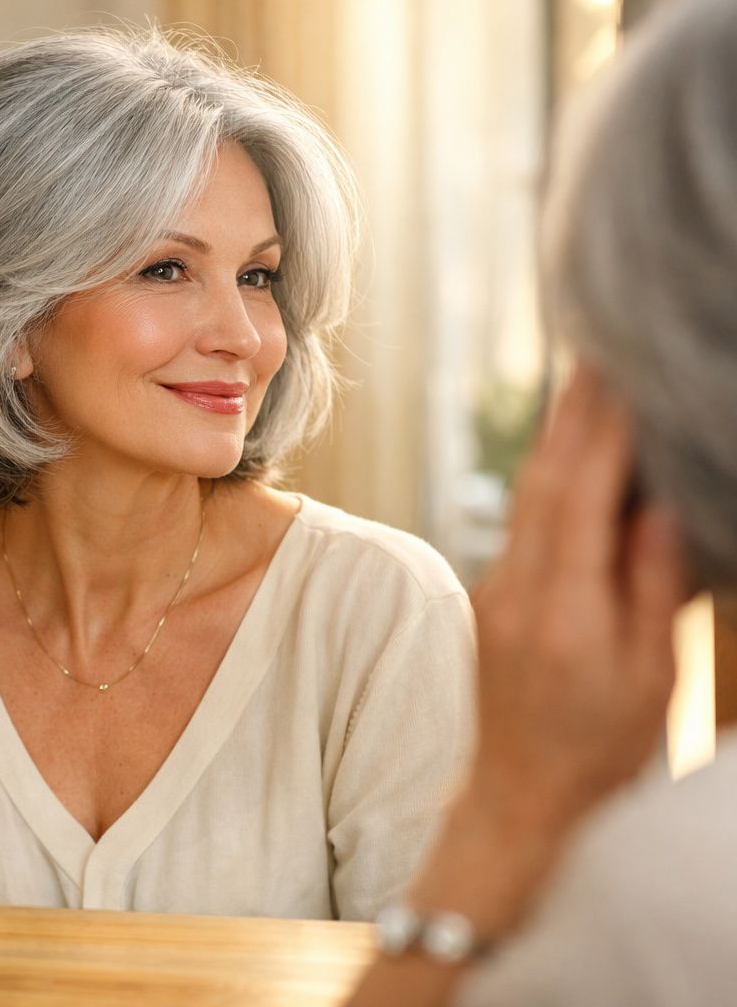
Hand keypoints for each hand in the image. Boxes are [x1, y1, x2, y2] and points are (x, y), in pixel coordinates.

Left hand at [468, 365, 686, 833]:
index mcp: (562, 611)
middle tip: (597, 351)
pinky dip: (548, 480)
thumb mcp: (647, 679)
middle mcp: (517, 591)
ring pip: (526, 499)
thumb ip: (648, 589)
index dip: (596, 431)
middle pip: (542, 483)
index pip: (578, 499)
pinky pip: (522, 524)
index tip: (615, 373)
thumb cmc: (595, 749)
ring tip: (585, 385)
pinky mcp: (492, 597)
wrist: (515, 796)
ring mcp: (495, 592)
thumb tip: (655, 506)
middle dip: (571, 415)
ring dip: (556, 438)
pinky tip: (570, 456)